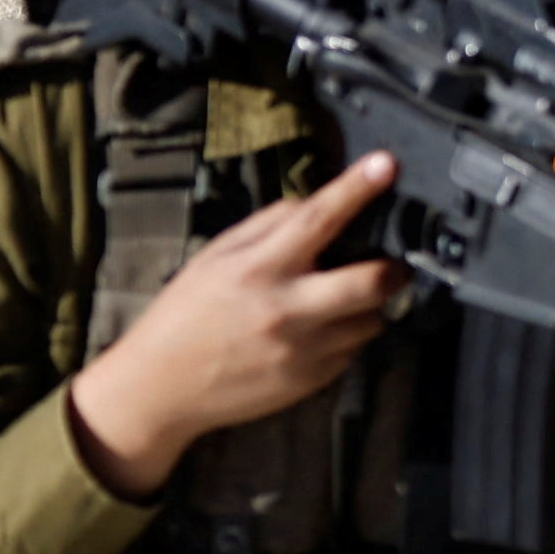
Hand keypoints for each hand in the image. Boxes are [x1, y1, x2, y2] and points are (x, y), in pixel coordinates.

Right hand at [65, 149, 406, 495]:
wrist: (159, 388)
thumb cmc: (185, 314)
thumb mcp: (214, 257)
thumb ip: (266, 226)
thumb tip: (314, 203)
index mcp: (258, 268)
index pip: (317, 219)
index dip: (356, 188)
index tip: (386, 165)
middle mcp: (286, 309)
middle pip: (371, 282)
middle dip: (395, 269)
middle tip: (394, 265)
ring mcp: (302, 349)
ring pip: (372, 321)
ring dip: (368, 308)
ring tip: (340, 304)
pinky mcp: (310, 381)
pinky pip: (352, 352)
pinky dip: (345, 338)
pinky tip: (315, 334)